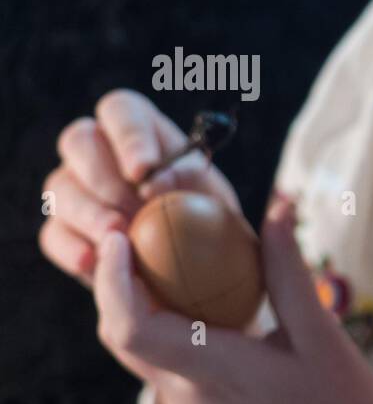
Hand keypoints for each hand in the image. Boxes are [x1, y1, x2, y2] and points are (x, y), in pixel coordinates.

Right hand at [40, 88, 239, 289]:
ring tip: (120, 239)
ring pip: (60, 186)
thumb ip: (249, 210)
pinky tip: (96, 265)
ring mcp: (81, 195)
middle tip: (131, 212)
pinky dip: (72, 249)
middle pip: (78, 139)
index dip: (128, 134)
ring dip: (88, 212)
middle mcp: (106, 157)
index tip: (146, 171)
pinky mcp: (70, 236)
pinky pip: (53, 235)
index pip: (122, 110)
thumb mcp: (242, 222)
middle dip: (103, 173)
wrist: (206, 293)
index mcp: (148, 136)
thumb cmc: (228, 247)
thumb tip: (286, 207)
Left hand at [91, 193, 372, 403]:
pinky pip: (176, 371)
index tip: (119, 235)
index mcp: (214, 377)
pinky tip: (211, 306)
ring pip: (148, 356)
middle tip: (138, 234)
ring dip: (147, 308)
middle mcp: (193, 402)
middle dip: (118, 286)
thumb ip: (289, 269)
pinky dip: (177, 333)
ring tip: (173, 261)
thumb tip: (277, 204)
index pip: (130, 328)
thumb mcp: (323, 335)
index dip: (111, 281)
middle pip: (124, 339)